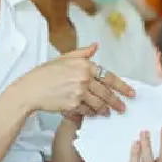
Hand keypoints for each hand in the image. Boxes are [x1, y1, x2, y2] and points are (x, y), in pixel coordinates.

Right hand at [15, 45, 133, 117]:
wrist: (31, 89)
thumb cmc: (45, 73)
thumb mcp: (64, 58)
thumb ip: (82, 53)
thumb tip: (96, 46)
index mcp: (84, 65)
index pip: (109, 77)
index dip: (123, 87)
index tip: (131, 93)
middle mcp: (84, 78)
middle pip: (107, 93)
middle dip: (117, 102)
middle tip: (123, 108)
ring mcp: (79, 92)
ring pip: (99, 104)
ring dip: (105, 109)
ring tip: (108, 112)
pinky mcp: (73, 104)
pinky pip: (88, 111)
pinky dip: (92, 113)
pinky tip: (94, 114)